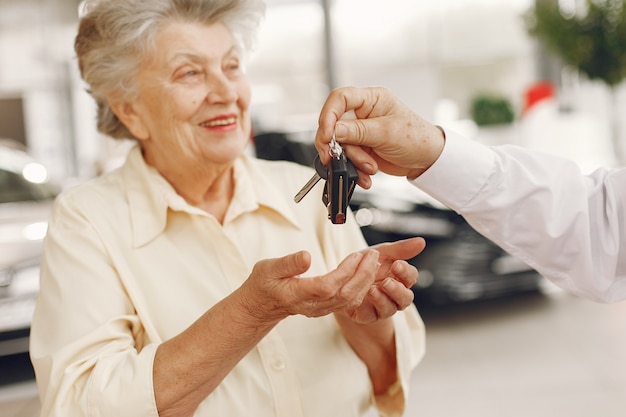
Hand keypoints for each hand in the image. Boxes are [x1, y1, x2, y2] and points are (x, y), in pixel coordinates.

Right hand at [238, 249, 382, 321]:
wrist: (263, 305)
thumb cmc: (264, 284)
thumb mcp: (268, 268)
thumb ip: (288, 263)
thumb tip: (307, 256)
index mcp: (297, 294)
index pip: (327, 286)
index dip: (344, 272)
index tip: (355, 256)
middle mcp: (312, 305)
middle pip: (344, 294)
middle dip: (363, 275)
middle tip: (372, 255)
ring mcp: (321, 309)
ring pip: (350, 299)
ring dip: (365, 281)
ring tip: (373, 261)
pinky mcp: (327, 308)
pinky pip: (349, 302)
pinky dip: (362, 288)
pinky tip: (366, 273)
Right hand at [314, 86, 445, 184]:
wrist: (427, 160)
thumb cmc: (417, 138)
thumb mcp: (387, 133)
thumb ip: (358, 131)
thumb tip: (333, 131)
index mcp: (371, 99)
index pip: (340, 98)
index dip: (328, 115)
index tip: (327, 135)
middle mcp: (363, 113)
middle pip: (334, 124)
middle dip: (337, 145)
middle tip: (334, 157)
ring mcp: (361, 131)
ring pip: (340, 144)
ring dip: (352, 160)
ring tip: (369, 167)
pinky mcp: (361, 148)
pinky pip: (348, 158)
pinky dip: (355, 169)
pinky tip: (366, 174)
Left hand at [344, 237, 425, 322]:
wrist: (342, 277)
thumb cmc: (364, 264)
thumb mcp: (380, 252)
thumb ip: (399, 249)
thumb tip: (421, 241)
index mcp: (399, 278)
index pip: (411, 277)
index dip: (406, 272)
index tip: (397, 265)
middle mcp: (394, 295)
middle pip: (405, 298)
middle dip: (397, 290)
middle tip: (386, 282)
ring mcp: (382, 307)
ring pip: (390, 309)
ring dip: (382, 300)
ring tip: (372, 290)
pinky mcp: (367, 315)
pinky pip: (370, 315)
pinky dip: (367, 307)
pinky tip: (361, 298)